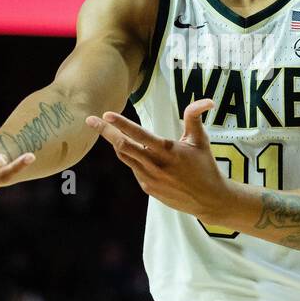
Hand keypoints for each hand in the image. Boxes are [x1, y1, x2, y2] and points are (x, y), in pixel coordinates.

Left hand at [87, 99, 231, 221]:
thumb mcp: (201, 140)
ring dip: (116, 143)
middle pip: (122, 146)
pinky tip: (137, 153)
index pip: (139, 134)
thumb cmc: (206, 166)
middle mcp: (155, 165)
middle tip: (90, 120)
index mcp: (167, 150)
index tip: (105, 115)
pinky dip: (132, 158)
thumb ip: (195, 118)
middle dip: (105, 132)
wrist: (209, 199)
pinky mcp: (148, 188)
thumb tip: (207, 101)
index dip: (120, 124)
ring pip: (125, 157)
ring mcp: (150, 178)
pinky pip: (134, 169)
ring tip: (109, 131)